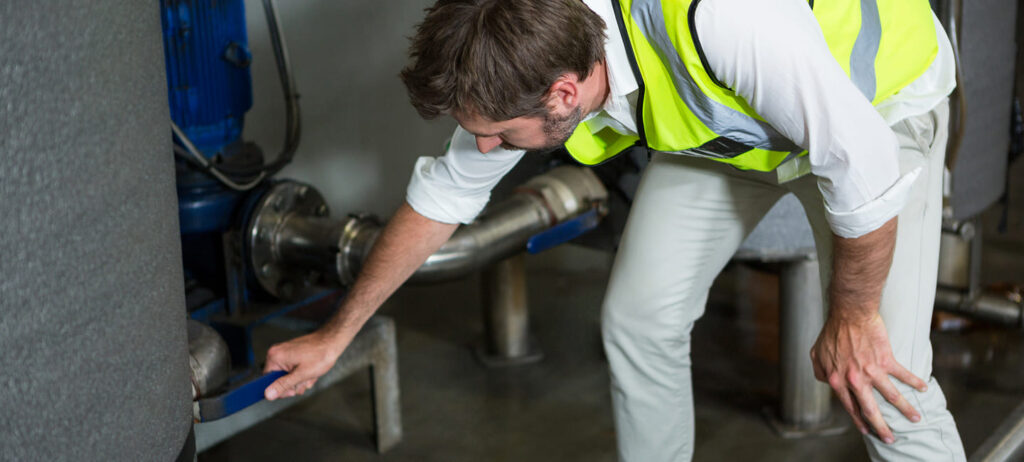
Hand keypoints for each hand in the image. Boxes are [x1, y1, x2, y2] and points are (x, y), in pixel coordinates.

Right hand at [263, 330, 347, 400]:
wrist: (333, 342)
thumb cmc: (320, 355)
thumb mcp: (301, 375)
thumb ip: (283, 385)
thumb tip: (268, 395)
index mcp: (274, 357)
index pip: (266, 380)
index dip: (279, 389)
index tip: (291, 391)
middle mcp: (277, 353)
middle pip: (278, 380)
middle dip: (293, 384)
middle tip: (305, 381)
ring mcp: (285, 353)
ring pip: (288, 377)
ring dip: (300, 380)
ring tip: (311, 375)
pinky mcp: (293, 354)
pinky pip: (293, 371)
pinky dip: (303, 374)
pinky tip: (312, 372)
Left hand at [810, 312, 926, 443]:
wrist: (849, 314)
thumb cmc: (831, 331)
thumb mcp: (816, 354)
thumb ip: (819, 371)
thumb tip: (823, 380)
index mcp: (838, 380)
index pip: (849, 406)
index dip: (858, 420)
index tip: (866, 430)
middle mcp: (855, 380)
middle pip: (870, 409)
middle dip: (881, 426)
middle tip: (890, 438)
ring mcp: (871, 371)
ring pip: (892, 396)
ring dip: (906, 409)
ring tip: (916, 418)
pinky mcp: (886, 360)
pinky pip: (904, 375)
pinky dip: (915, 382)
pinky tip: (924, 388)